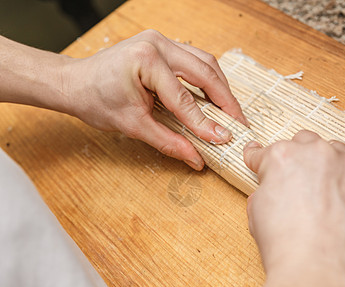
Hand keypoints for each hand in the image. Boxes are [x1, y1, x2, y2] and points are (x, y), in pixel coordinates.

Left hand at [61, 30, 246, 169]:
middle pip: (205, 72)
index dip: (206, 122)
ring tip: (230, 112)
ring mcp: (161, 41)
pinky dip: (208, 80)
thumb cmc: (96, 99)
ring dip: (220, 88)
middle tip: (238, 123)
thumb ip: (168, 141)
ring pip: (205, 62)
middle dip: (225, 100)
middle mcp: (158, 44)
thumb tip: (195, 157)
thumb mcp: (133, 126)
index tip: (224, 138)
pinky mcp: (163, 46)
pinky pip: (195, 60)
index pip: (185, 97)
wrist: (76, 83)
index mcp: (147, 60)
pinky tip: (214, 96)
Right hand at [243, 130, 344, 286]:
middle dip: (297, 156)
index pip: (264, 151)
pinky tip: (340, 205)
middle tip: (293, 177)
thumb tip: (271, 189)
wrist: (320, 271)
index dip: (258, 159)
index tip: (258, 160)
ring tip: (321, 189)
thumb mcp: (257, 212)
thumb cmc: (286, 245)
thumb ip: (265, 190)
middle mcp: (317, 154)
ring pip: (336, 153)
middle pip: (305, 142)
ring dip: (326, 165)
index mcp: (283, 156)